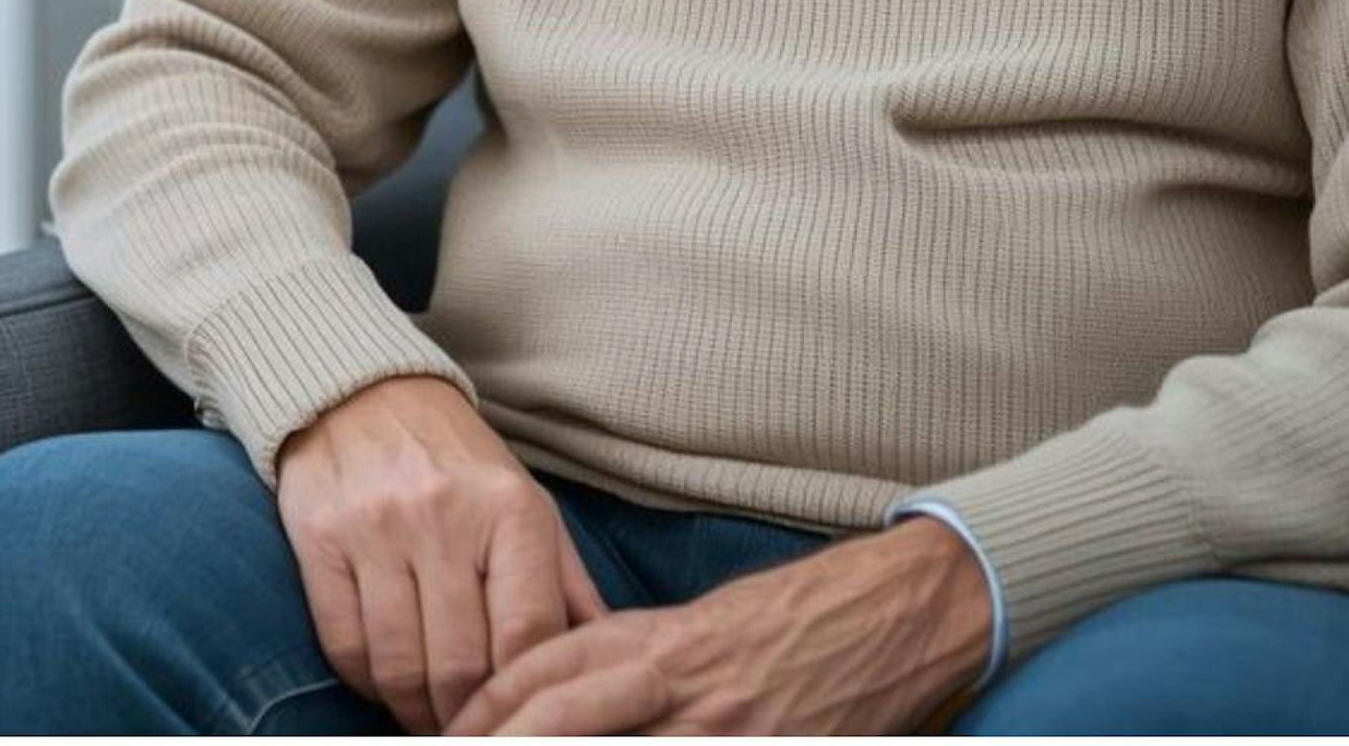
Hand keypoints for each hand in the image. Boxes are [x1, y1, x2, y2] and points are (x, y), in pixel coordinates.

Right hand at [274, 376, 607, 732]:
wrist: (362, 395)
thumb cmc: (459, 463)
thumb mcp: (528, 506)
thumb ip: (565, 585)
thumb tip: (608, 660)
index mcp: (509, 511)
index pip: (526, 633)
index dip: (524, 693)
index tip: (522, 719)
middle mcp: (442, 517)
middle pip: (459, 663)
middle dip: (467, 719)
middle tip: (470, 732)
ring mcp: (376, 529)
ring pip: (398, 664)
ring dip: (414, 711)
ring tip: (428, 719)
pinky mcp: (320, 539)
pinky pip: (344, 642)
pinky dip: (366, 681)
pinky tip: (385, 682)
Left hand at [444, 517, 990, 735]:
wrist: (894, 616)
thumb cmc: (789, 622)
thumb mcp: (695, 626)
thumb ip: (625, 659)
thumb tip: (550, 695)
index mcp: (655, 639)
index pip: (544, 668)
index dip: (489, 706)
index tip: (454, 732)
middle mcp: (679, 682)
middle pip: (560, 719)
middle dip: (503, 742)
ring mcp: (723, 728)